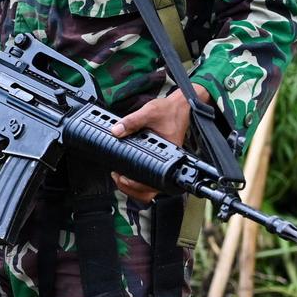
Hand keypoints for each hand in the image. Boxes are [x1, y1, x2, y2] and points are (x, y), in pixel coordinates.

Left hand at [108, 85, 211, 202]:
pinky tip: (128, 171)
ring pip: (150, 188)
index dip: (134, 184)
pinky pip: (151, 178)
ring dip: (134, 187)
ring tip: (120, 177)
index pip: (152, 180)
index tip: (120, 177)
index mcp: (168, 154)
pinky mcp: (162, 161)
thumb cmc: (169, 110)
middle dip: (131, 189)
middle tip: (118, 177)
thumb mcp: (149, 112)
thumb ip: (132, 121)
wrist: (181, 106)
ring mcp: (165, 164)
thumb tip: (116, 131)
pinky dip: (139, 179)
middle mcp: (168, 163)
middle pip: (150, 190)